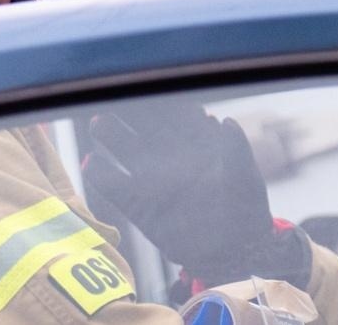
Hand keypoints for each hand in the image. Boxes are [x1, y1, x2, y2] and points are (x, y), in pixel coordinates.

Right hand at [82, 98, 309, 285]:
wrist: (236, 255)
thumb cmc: (246, 211)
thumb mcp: (245, 179)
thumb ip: (236, 151)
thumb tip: (226, 122)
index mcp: (196, 145)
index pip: (174, 115)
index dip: (160, 100)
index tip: (145, 82)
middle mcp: (172, 159)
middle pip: (145, 129)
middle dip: (129, 112)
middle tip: (112, 95)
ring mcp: (155, 183)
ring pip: (127, 153)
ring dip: (112, 137)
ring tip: (98, 123)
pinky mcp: (143, 210)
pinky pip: (118, 191)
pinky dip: (103, 178)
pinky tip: (91, 164)